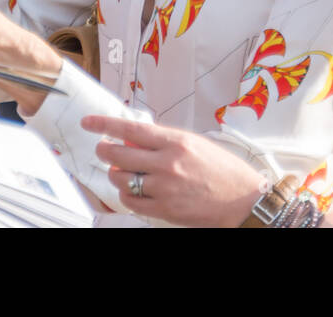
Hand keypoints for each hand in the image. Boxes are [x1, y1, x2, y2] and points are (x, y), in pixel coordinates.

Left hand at [80, 114, 271, 226]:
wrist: (243, 200)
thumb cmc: (223, 171)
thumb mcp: (195, 144)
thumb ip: (164, 141)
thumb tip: (135, 139)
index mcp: (176, 141)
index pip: (131, 129)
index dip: (105, 124)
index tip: (89, 122)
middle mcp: (167, 163)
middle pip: (119, 155)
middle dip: (104, 151)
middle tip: (102, 150)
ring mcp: (164, 188)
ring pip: (122, 179)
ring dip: (116, 175)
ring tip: (123, 172)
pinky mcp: (164, 209)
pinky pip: (132, 202)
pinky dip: (127, 195)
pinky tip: (132, 191)